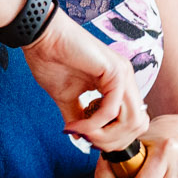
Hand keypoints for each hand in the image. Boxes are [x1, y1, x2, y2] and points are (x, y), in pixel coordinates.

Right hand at [21, 12, 147, 151]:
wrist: (40, 37)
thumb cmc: (51, 60)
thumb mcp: (67, 97)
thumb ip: (78, 117)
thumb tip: (80, 139)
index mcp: (119, 84)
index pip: (132, 122)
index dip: (113, 138)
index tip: (87, 140)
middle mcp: (127, 79)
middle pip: (137, 125)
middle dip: (111, 141)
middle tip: (86, 140)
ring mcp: (124, 74)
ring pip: (130, 121)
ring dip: (104, 134)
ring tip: (82, 133)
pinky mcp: (115, 72)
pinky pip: (112, 109)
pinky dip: (95, 123)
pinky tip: (78, 124)